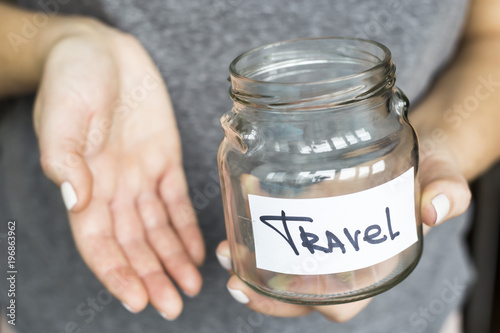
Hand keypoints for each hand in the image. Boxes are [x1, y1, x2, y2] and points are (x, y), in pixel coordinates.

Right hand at [34, 18, 204, 318]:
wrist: (102, 50)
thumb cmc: (73, 79)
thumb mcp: (62, 116)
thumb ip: (66, 161)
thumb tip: (75, 201)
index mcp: (85, 183)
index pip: (99, 241)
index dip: (117, 272)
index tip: (138, 298)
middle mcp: (114, 187)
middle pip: (134, 243)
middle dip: (152, 275)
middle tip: (174, 304)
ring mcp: (141, 175)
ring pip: (158, 228)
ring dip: (173, 259)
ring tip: (191, 286)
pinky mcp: (165, 158)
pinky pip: (177, 200)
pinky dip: (186, 227)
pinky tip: (196, 251)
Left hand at [215, 120, 471, 320]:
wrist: (414, 147)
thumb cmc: (431, 171)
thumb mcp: (443, 177)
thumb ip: (447, 192)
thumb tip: (435, 207)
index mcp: (372, 265)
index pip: (342, 302)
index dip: (315, 304)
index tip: (287, 292)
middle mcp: (341, 258)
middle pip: (300, 293)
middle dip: (266, 292)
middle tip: (235, 275)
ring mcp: (322, 237)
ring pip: (282, 267)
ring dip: (251, 263)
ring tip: (225, 248)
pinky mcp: (310, 212)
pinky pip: (280, 230)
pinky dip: (257, 225)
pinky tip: (240, 203)